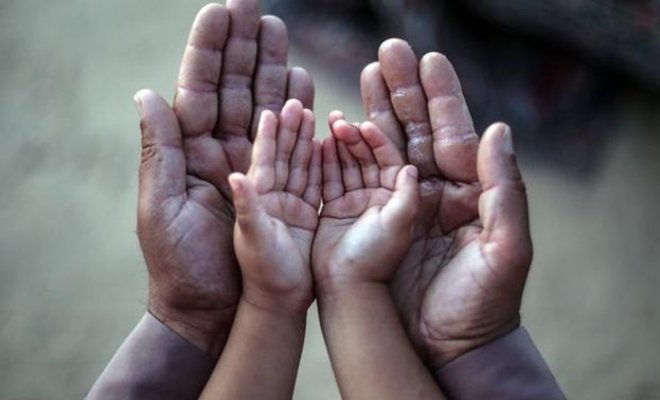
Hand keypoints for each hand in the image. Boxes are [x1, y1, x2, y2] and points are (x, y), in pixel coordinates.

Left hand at [134, 1, 313, 355]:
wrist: (215, 311)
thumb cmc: (181, 266)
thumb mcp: (161, 207)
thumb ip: (160, 150)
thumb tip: (148, 93)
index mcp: (190, 152)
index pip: (201, 88)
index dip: (212, 49)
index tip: (222, 11)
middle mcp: (222, 152)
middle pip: (237, 89)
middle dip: (247, 48)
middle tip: (258, 10)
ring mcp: (253, 167)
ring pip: (266, 107)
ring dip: (274, 70)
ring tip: (281, 35)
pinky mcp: (280, 187)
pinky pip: (291, 143)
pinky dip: (299, 114)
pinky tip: (304, 85)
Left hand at [229, 100, 320, 313]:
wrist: (274, 304)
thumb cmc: (258, 274)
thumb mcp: (246, 240)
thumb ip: (245, 207)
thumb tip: (236, 175)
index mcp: (250, 197)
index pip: (260, 158)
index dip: (267, 133)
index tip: (273, 108)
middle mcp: (266, 198)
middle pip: (280, 155)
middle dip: (289, 129)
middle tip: (298, 102)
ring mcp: (285, 207)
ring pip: (298, 166)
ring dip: (305, 141)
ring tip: (314, 115)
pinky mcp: (303, 218)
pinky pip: (313, 184)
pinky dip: (320, 165)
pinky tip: (327, 147)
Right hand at [312, 118, 418, 290]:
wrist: (346, 287)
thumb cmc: (375, 259)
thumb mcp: (399, 225)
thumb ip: (406, 195)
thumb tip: (411, 167)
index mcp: (397, 198)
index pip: (390, 159)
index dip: (377, 140)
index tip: (362, 125)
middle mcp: (379, 197)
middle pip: (367, 157)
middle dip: (354, 137)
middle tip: (338, 120)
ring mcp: (357, 202)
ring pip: (347, 164)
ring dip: (338, 145)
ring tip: (326, 125)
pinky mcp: (336, 209)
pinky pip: (329, 179)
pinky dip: (323, 162)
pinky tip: (316, 145)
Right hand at [361, 39, 531, 366]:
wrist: (448, 350)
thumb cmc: (483, 304)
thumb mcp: (506, 248)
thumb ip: (506, 189)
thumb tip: (498, 128)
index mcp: (469, 192)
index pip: (452, 132)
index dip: (440, 96)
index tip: (426, 59)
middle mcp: (435, 192)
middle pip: (415, 131)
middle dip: (402, 91)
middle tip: (386, 52)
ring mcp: (401, 206)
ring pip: (385, 148)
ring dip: (373, 111)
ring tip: (360, 76)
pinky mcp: (374, 224)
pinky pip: (358, 180)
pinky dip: (346, 152)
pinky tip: (337, 125)